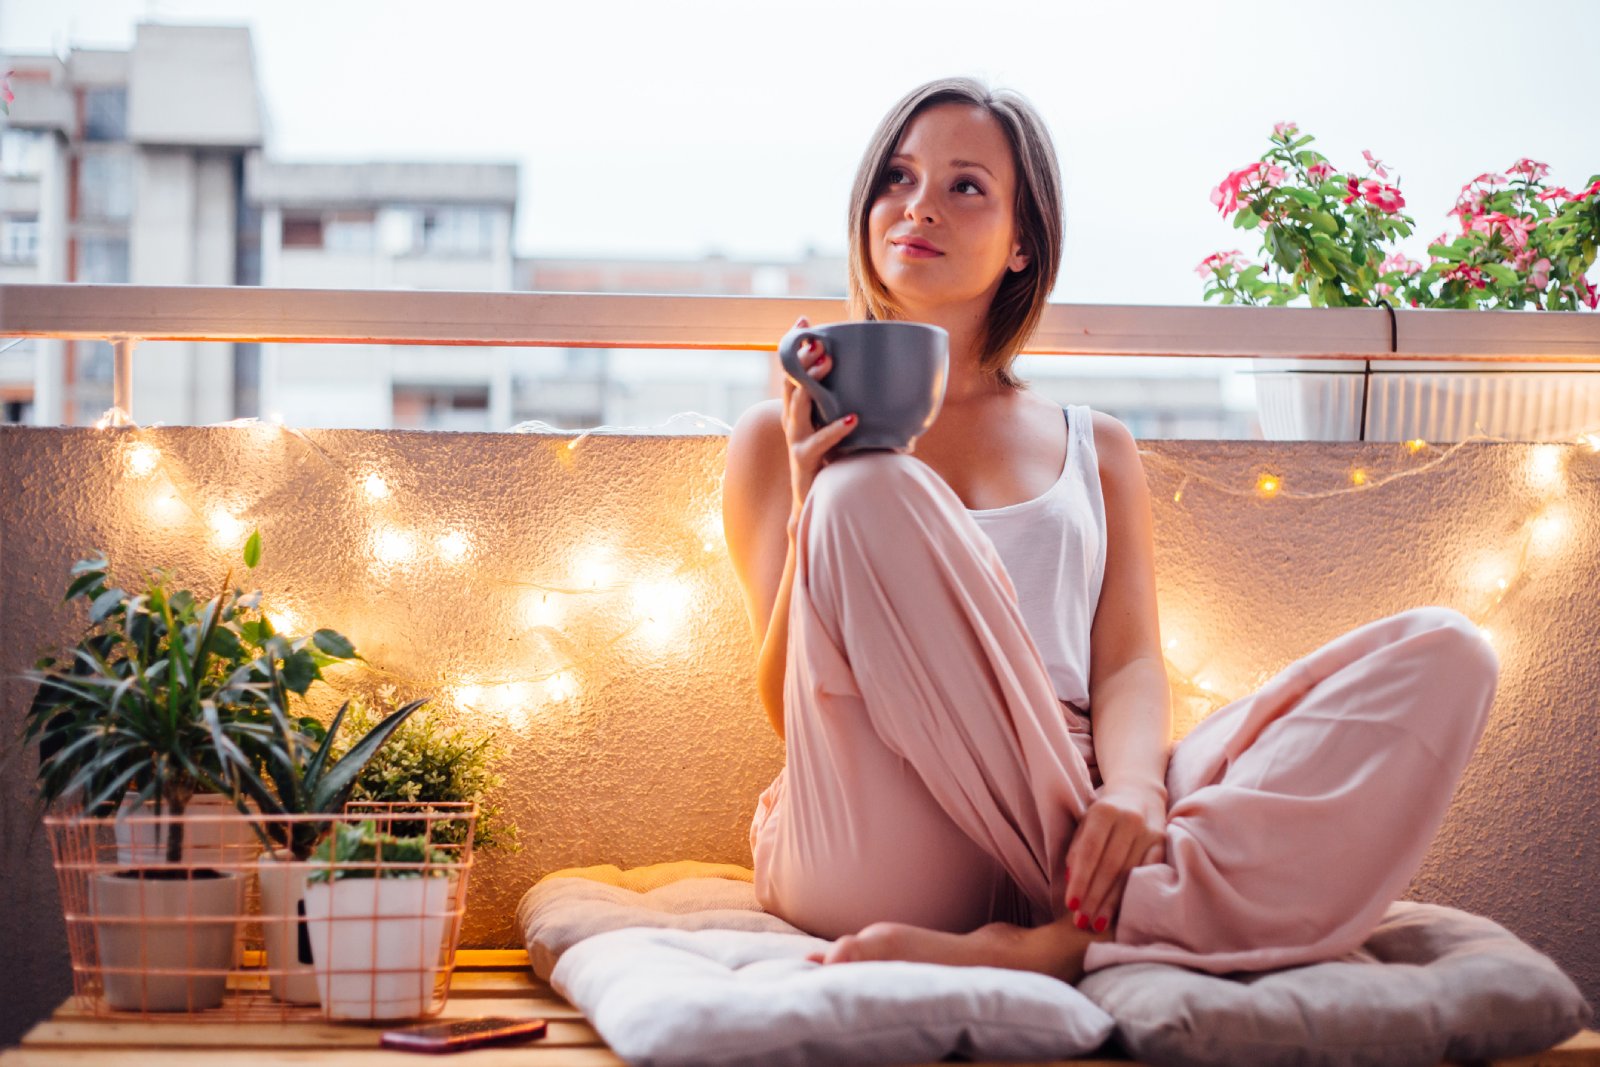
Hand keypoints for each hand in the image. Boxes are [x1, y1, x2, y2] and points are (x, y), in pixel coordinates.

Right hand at [782, 316, 856, 520]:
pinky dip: (836, 429)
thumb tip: (897, 385)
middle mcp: (793, 420)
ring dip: (812, 381)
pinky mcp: (805, 459)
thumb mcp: (842, 426)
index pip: (793, 371)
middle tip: (816, 338)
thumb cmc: (834, 460)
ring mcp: (796, 439)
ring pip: (798, 405)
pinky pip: (820, 442)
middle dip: (801, 356)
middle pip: (790, 382)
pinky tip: (852, 418)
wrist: (817, 501)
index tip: (804, 320)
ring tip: (828, 363)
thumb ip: (857, 404)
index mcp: (799, 409)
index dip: (795, 345)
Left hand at [1064, 782, 1166, 932]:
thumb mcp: (1086, 822)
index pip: (1090, 851)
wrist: (1140, 792)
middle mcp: (1130, 819)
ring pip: (1130, 873)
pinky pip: (1149, 873)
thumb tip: (1071, 880)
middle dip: (1095, 897)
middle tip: (1081, 922)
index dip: (1081, 879)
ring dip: (1113, 902)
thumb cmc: (1105, 813)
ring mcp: (1151, 832)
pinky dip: (1135, 894)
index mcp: (1104, 811)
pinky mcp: (1165, 843)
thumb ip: (1077, 848)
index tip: (1071, 904)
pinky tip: (1123, 912)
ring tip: (1098, 924)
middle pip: (1111, 866)